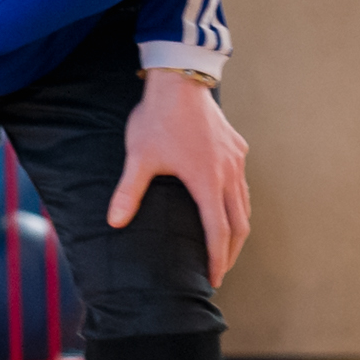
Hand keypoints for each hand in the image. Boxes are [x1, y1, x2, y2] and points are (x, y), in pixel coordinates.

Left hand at [114, 70, 250, 285]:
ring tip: (226, 247)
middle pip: (239, 224)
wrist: (180, 80)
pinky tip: (227, 207)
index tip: (213, 279)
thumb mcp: (139, 157)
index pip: (217, 231)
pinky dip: (238, 205)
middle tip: (219, 272)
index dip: (215, 258)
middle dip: (230, 252)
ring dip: (237, 230)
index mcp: (206, 181)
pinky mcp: (238, 149)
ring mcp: (236, 161)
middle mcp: (228, 174)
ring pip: (245, 205)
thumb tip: (113, 222)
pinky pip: (243, 185)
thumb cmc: (158, 119)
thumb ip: (129, 192)